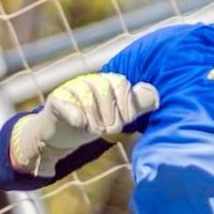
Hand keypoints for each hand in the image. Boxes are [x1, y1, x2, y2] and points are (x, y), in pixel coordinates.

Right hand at [10, 73, 159, 176]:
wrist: (62, 133)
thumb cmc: (94, 121)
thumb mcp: (118, 115)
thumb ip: (137, 105)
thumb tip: (157, 96)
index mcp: (107, 81)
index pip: (121, 84)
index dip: (126, 104)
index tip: (125, 121)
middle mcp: (89, 80)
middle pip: (105, 92)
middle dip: (110, 116)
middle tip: (107, 130)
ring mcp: (71, 88)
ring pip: (87, 99)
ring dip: (93, 119)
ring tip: (93, 130)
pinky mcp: (56, 100)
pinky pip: (66, 103)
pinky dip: (75, 115)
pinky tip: (80, 125)